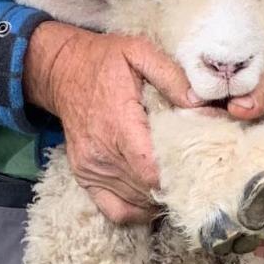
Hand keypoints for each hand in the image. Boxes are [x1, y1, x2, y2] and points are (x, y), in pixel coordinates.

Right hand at [23, 22, 193, 221]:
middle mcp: (101, 153)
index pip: (151, 169)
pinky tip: (153, 197)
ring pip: (136, 202)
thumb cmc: (105, 60)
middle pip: (148, 190)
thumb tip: (201, 104)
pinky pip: (114, 210)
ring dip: (160, 197)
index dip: (179, 175)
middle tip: (197, 173)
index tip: (199, 166)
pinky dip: (137, 211)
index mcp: (118, 124)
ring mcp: (91, 168)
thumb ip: (171, 76)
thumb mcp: (139, 52)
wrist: (62, 70)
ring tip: (180, 182)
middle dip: (177, 186)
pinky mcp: (85, 176)